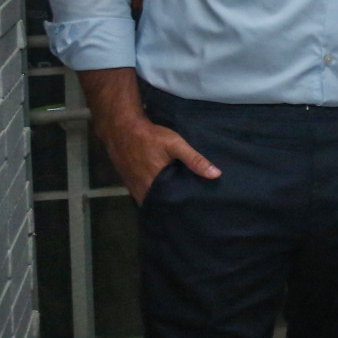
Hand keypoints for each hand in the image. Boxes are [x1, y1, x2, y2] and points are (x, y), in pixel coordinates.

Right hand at [95, 112, 220, 202]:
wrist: (121, 129)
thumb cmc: (150, 137)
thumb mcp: (175, 145)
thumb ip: (195, 160)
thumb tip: (216, 175)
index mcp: (155, 185)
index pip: (171, 204)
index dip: (182, 207)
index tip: (195, 209)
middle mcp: (142, 190)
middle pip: (161, 203)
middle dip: (173, 205)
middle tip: (189, 206)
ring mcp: (133, 187)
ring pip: (151, 199)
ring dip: (162, 200)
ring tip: (178, 201)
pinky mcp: (129, 182)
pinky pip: (143, 194)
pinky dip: (152, 194)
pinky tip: (162, 190)